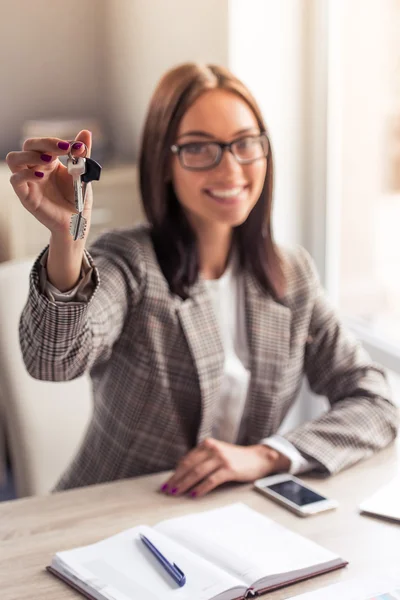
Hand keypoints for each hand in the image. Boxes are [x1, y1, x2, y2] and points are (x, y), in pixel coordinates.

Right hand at [6, 130, 91, 236]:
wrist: (77, 221)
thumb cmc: (77, 199)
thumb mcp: (82, 174)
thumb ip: (82, 154)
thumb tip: (86, 131)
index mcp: (49, 161)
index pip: (44, 143)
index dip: (57, 141)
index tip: (76, 147)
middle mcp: (35, 168)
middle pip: (28, 145)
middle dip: (46, 143)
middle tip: (63, 149)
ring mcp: (28, 181)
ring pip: (14, 159)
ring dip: (30, 155)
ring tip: (49, 161)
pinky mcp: (25, 195)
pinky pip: (15, 180)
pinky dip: (26, 174)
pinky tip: (42, 175)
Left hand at [161, 438, 290, 497]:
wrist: (258, 458)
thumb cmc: (236, 459)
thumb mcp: (218, 454)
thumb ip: (203, 460)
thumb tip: (183, 475)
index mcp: (207, 444)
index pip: (187, 459)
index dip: (175, 472)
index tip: (167, 483)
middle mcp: (212, 448)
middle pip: (189, 465)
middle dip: (176, 479)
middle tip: (167, 490)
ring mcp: (221, 458)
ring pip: (197, 473)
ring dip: (184, 484)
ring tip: (176, 493)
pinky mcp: (229, 468)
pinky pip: (211, 480)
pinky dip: (201, 488)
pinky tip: (194, 494)